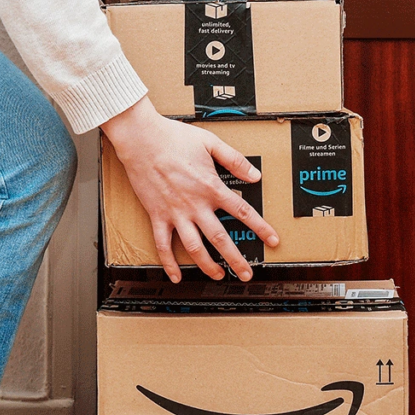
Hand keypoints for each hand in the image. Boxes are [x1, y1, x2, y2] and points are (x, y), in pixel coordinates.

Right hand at [101, 97, 279, 282]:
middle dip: (236, 259)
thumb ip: (234, 160)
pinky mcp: (157, 216)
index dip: (261, 228)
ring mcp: (175, 213)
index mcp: (211, 187)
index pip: (242, 212)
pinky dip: (169, 262)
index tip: (273, 240)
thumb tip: (255, 175)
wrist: (142, 140)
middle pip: (220, 239)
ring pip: (194, 247)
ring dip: (207, 265)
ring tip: (218, 276)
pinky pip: (163, 244)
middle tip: (247, 274)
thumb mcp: (211, 143)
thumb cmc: (174, 138)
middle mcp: (195, 205)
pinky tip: (175, 276)